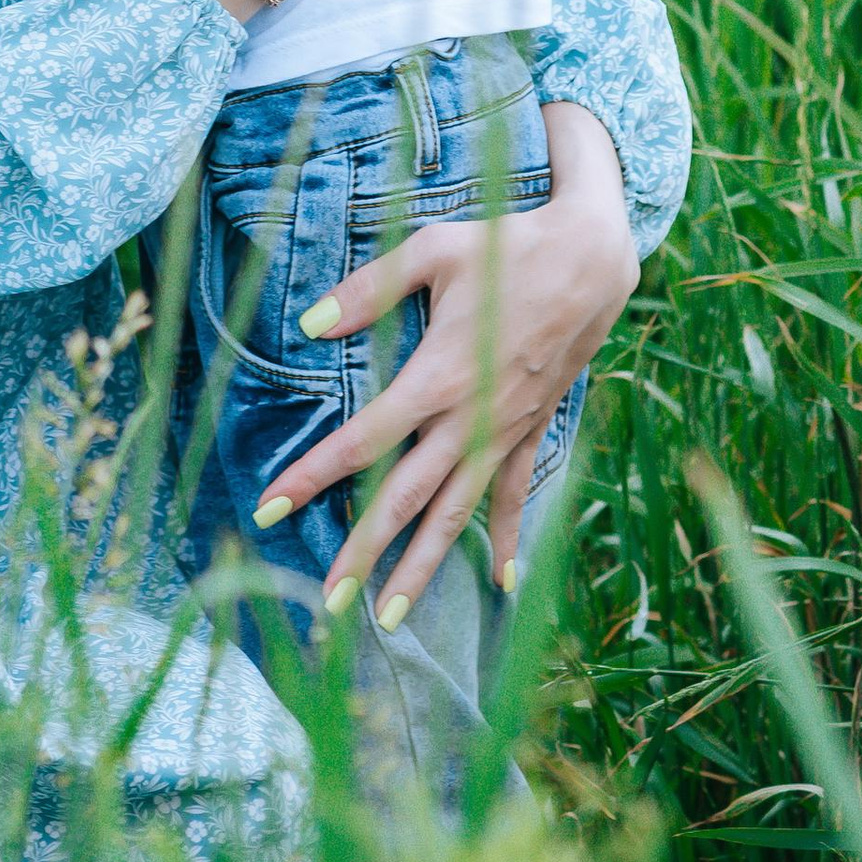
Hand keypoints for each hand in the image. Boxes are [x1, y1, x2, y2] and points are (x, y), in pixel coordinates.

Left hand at [270, 103, 638, 619]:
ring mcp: (505, 432)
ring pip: (457, 514)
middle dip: (365, 551)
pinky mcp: (531, 430)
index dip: (313, 476)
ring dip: (424, 565)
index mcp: (438, 377)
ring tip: (391, 615)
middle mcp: (470, 420)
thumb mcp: (432, 250)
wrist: (591, 260)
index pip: (362, 441)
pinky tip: (499, 582)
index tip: (270, 507)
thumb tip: (308, 322)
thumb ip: (368, 289)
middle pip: (407, 499)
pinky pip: (514, 495)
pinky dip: (506, 539)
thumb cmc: (506, 246)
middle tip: (328, 602)